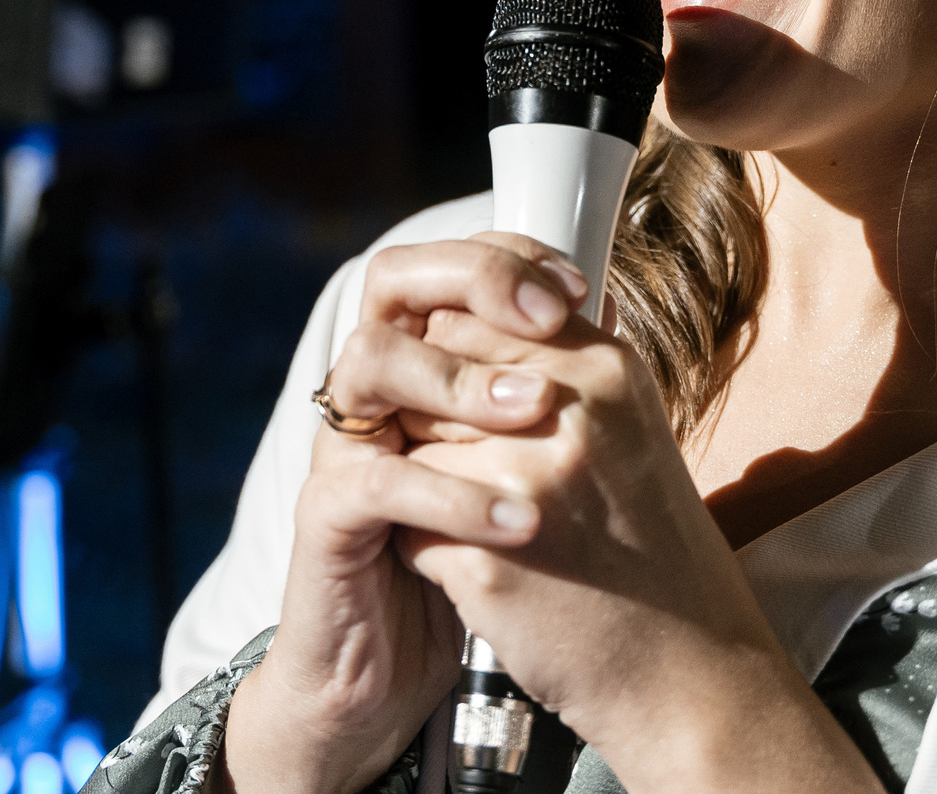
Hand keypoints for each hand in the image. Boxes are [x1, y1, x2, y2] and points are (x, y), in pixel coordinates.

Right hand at [220, 235, 589, 793]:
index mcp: (421, 365)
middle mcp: (374, 390)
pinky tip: (521, 521)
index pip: (449, 267)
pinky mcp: (327, 518)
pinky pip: (379, 481)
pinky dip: (453, 496)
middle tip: (549, 321)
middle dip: (474, 282)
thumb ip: (543, 399)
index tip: (577, 287)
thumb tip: (608, 320)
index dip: (510, 260)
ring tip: (536, 412)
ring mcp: (344, 448)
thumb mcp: (522, 471)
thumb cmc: (475, 567)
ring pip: (373, 361)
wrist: (395, 677)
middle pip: (394, 282)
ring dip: (458, 376)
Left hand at [392, 307, 881, 792]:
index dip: (455, 359)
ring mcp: (522, 486)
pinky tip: (479, 567)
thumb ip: (558, 368)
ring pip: (411, 450)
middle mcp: (565, 414)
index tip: (465, 398)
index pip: (473, 311)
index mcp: (603, 368)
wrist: (690, 670)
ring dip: (428, 487)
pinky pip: (410, 524)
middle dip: (434, 422)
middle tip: (474, 469)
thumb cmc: (652, 549)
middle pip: (432, 375)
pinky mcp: (485, 558)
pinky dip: (428, 548)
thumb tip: (468, 317)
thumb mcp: (625, 428)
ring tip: (481, 520)